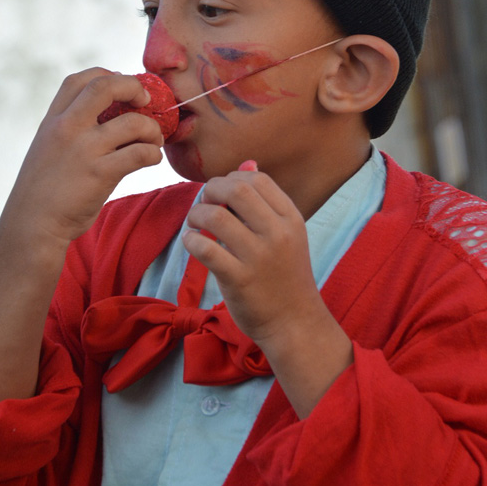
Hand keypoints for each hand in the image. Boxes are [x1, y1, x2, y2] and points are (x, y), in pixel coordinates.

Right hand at [2, 68, 163, 248]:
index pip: (80, 80)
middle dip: (133, 87)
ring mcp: (84, 150)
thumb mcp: (46, 148)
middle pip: (105, 86)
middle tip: (146, 101)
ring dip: (152, 130)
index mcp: (52, 120)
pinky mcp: (100, 174)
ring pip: (133, 123)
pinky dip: (153, 154)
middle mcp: (66, 129)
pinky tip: (151, 159)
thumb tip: (107, 114)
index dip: (107, 76)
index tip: (122, 87)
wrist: (31, 226)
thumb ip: (69, 128)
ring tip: (154, 140)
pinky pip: (140, 154)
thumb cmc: (43, 190)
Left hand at [183, 165, 352, 416]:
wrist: (295, 323)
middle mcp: (278, 234)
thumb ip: (265, 202)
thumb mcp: (286, 234)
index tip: (221, 193)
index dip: (232, 178)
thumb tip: (247, 163)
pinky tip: (192, 243)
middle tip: (204, 203)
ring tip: (195, 224)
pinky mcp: (239, 279)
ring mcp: (258, 257)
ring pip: (217, 217)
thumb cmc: (285, 276)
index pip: (258, 179)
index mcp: (291, 219)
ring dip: (197, 214)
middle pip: (237, 190)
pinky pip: (206, 249)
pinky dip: (191, 240)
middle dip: (212, 190)